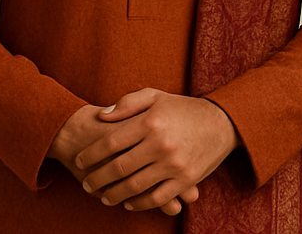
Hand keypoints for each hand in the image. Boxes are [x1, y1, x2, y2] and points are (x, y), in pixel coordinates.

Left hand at [46, 105, 187, 215]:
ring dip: (114, 195)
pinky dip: (140, 204)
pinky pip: (157, 198)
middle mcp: (161, 144)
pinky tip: (129, 203)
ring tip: (103, 197)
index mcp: (150, 122)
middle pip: (118, 167)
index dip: (90, 154)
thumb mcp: (156, 96)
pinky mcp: (186, 180)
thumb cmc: (183, 108)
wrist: (223, 123)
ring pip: (135, 186)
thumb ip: (127, 103)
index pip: (110, 142)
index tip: (79, 160)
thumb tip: (101, 115)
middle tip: (85, 183)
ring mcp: (174, 164)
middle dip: (97, 178)